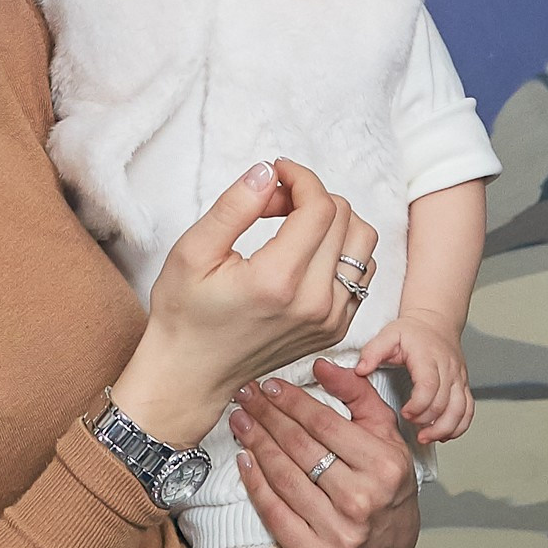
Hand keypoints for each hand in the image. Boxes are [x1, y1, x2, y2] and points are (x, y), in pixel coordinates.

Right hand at [111, 162, 376, 447]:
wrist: (191, 375)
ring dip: (333, 221)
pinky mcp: (336, 329)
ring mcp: (330, 320)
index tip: (275, 174)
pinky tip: (305, 253)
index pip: (320, 207)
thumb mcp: (193, 251)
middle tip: (272, 202)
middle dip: (310, 196)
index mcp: (279, 281)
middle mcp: (315, 303)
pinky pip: (361, 273)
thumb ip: (235, 206)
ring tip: (292, 225)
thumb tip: (267, 171)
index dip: (300, 177)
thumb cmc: (184, 314)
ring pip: (363, 243)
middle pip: (345, 218)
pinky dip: (341, 251)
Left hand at [228, 359, 420, 547]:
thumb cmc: (388, 483)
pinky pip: (275, 513)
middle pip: (300, 448)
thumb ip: (358, 395)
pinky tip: (245, 460)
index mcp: (382, 465)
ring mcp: (338, 532)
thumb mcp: (386, 434)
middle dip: (268, 416)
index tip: (270, 386)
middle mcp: (361, 499)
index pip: (325, 424)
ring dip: (256, 445)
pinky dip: (256, 484)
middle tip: (246, 396)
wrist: (393, 547)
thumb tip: (321, 366)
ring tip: (241, 422)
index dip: (292, 402)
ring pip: (284, 478)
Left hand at [354, 314, 473, 441]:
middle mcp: (447, 368)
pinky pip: (468, 410)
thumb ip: (372, 352)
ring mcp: (458, 378)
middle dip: (427, 421)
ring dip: (445, 428)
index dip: (418, 406)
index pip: (429, 386)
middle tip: (411, 424)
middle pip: (444, 403)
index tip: (405, 412)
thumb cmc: (412, 332)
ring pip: (461, 410)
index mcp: (428, 357)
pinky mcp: (464, 385)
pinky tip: (444, 434)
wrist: (436, 322)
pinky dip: (459, 426)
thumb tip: (360, 370)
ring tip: (426, 437)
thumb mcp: (388, 335)